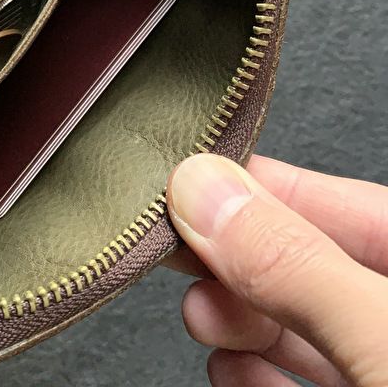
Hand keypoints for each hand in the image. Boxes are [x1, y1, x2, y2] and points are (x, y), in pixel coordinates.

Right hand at [166, 154, 387, 385]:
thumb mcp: (379, 340)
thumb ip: (296, 263)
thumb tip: (205, 190)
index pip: (355, 205)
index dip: (273, 186)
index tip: (197, 182)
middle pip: (318, 265)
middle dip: (241, 256)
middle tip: (181, 249)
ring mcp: (387, 374)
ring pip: (307, 327)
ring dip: (239, 316)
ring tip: (201, 314)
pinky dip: (257, 373)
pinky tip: (230, 367)